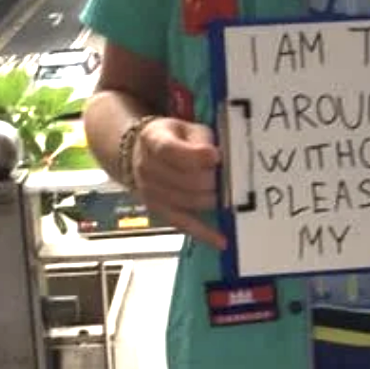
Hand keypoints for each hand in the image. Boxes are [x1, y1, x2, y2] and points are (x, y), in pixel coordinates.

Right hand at [133, 117, 225, 248]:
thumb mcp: (186, 128)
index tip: (216, 156)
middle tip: (229, 175)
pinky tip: (221, 240)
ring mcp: (150, 192)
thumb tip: (216, 158)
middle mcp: (146, 168)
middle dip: (214, 179)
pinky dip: (204, 233)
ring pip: (189, 202)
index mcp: (153, 140)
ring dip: (214, 199)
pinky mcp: (159, 211)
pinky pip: (184, 224)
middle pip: (186, 180)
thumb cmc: (173, 139)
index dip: (195, 155)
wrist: (140, 153)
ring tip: (227, 191)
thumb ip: (202, 140)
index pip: (169, 150)